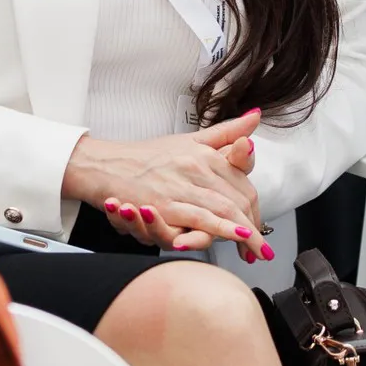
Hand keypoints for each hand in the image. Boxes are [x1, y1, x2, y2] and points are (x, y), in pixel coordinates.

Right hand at [70, 110, 272, 260]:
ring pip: (225, 209)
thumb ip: (226, 133)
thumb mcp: (190, 140)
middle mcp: (197, 167)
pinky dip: (222, 228)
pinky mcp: (166, 205)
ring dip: (247, 233)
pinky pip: (201, 218)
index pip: (243, 182)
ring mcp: (182, 186)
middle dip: (255, 226)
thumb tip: (256, 116)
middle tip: (262, 248)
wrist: (104, 165)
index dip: (255, 207)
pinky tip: (238, 236)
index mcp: (205, 154)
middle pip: (239, 198)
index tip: (258, 224)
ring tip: (258, 249)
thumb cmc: (145, 157)